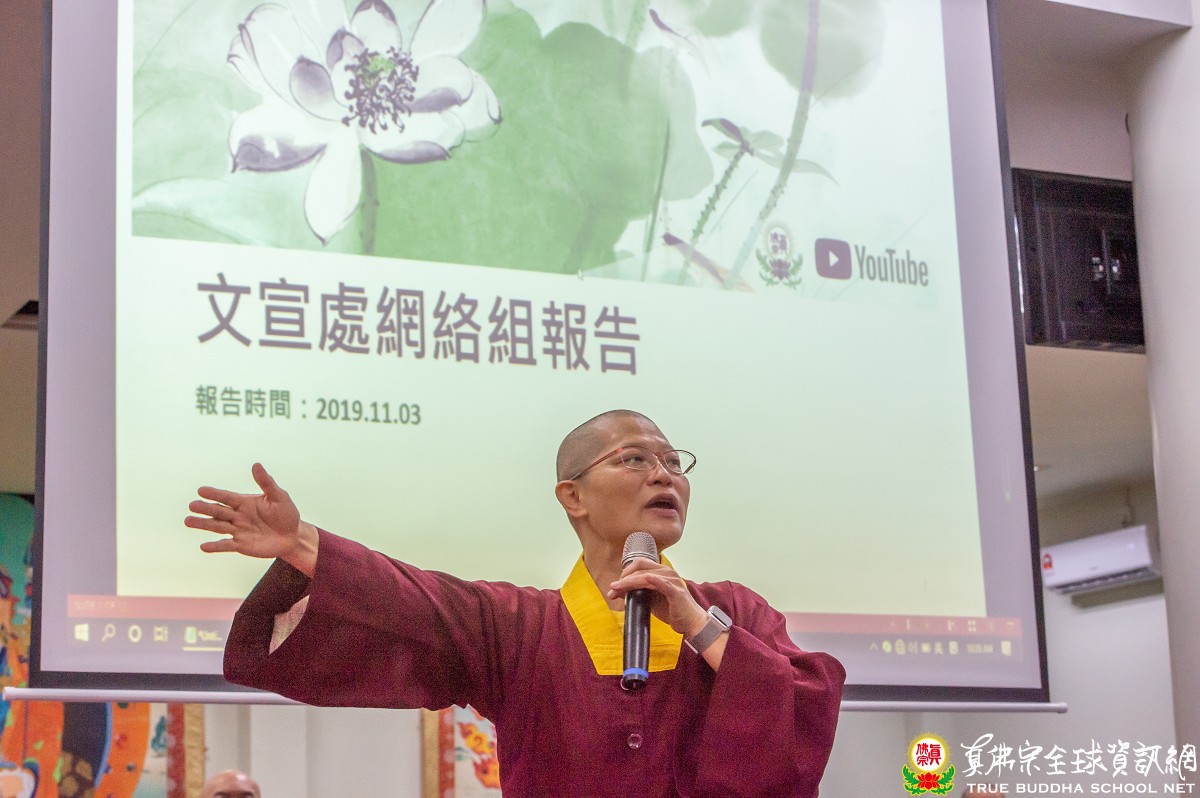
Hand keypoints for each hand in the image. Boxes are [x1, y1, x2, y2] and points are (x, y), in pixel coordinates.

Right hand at [185, 463, 317, 576]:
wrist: (292, 536)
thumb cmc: (286, 513)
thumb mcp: (279, 496)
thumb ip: (266, 482)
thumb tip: (256, 465)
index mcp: (245, 502)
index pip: (227, 497)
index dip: (215, 494)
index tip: (201, 490)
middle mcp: (238, 516)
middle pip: (219, 511)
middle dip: (206, 508)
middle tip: (192, 505)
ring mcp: (238, 531)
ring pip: (218, 527)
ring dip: (203, 524)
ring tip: (188, 521)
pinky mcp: (241, 545)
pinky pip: (226, 546)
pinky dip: (215, 546)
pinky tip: (203, 546)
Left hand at [606, 558, 707, 638]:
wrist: (691, 623)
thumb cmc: (672, 610)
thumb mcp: (650, 601)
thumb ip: (637, 593)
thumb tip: (617, 591)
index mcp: (662, 572)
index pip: (640, 564)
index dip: (625, 572)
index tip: (615, 584)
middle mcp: (668, 572)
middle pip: (641, 568)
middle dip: (624, 578)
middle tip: (613, 588)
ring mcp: (673, 581)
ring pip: (647, 576)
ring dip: (629, 583)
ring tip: (616, 590)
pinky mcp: (676, 592)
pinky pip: (663, 584)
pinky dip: (654, 580)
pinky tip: (646, 579)